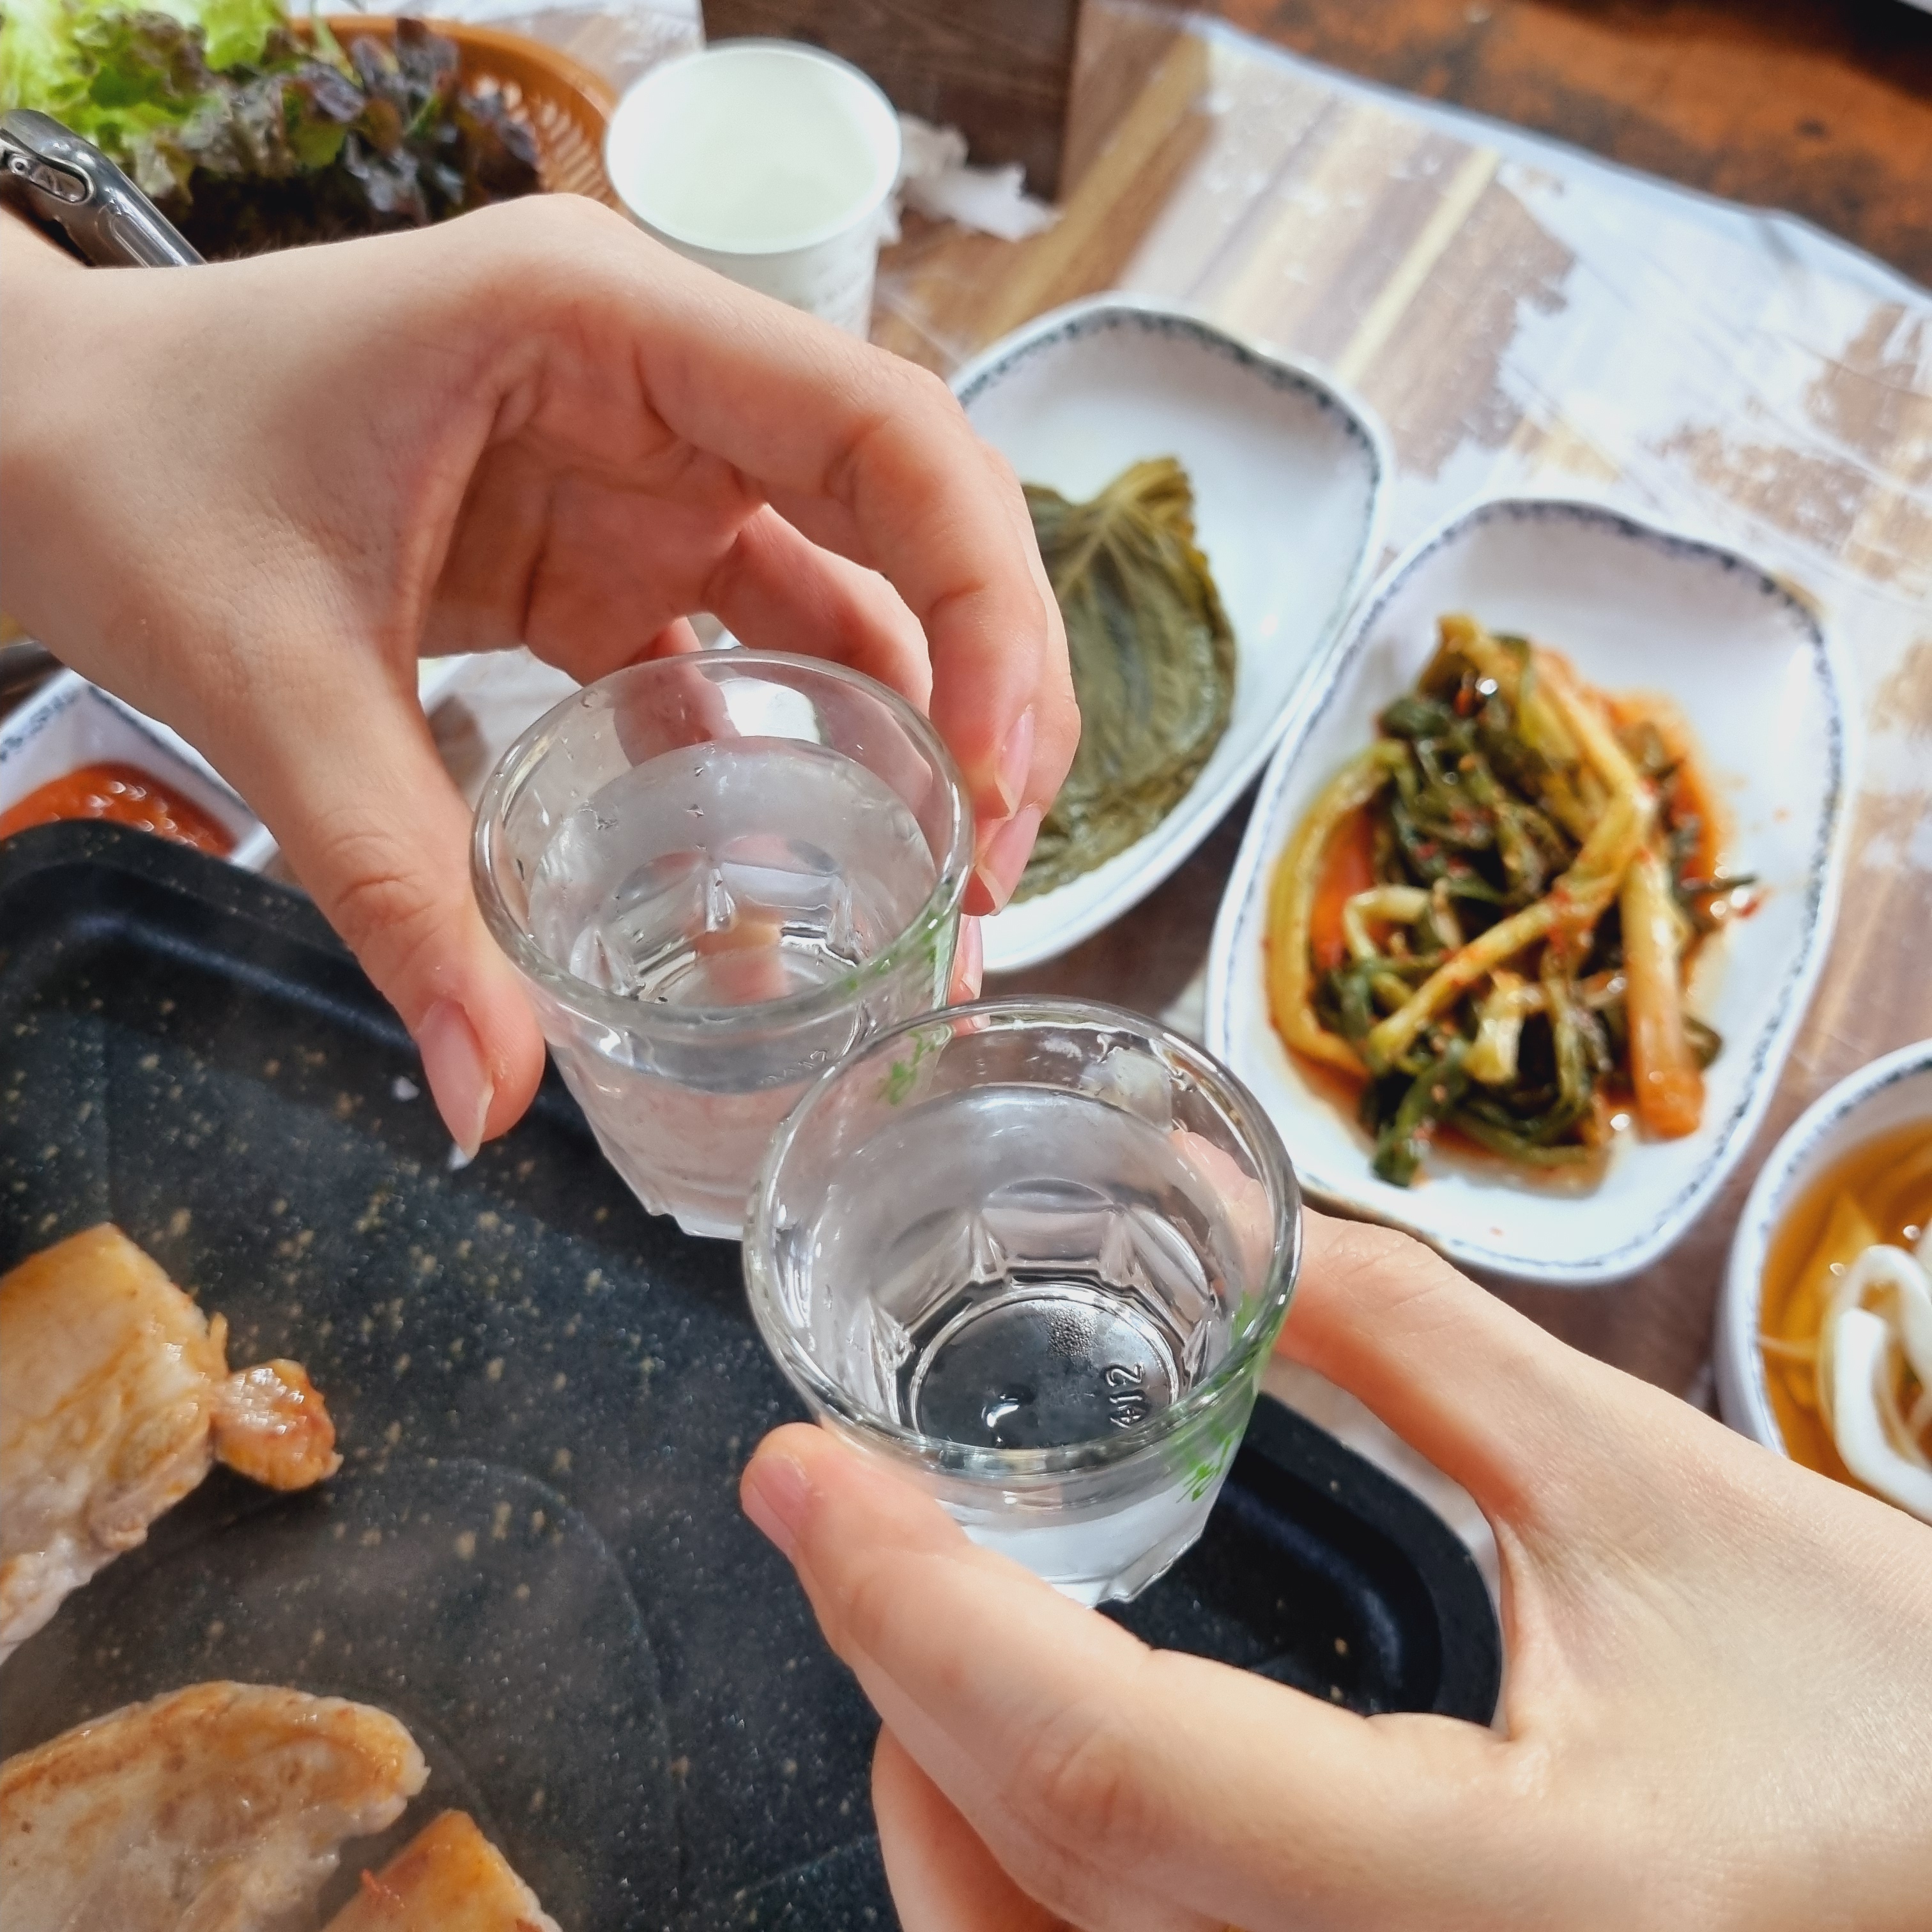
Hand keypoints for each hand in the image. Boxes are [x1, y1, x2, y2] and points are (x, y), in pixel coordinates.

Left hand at [0, 201, 1072, 1150]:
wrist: (41, 446)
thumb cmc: (134, 478)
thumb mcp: (270, 678)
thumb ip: (397, 889)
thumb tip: (487, 1098)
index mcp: (597, 325)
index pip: (878, 428)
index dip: (980, 597)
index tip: (998, 771)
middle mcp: (654, 379)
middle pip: (908, 508)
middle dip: (987, 683)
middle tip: (1001, 866)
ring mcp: (644, 466)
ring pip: (854, 586)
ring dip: (919, 731)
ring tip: (954, 892)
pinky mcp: (615, 554)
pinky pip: (752, 651)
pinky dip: (803, 759)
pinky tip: (826, 875)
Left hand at [740, 1210, 1931, 1930]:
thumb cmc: (1902, 1726)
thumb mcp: (1663, 1501)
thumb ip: (1424, 1355)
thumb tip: (1256, 1254)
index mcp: (1493, 1906)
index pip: (1105, 1771)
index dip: (915, 1607)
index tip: (794, 1476)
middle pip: (1038, 1902)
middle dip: (896, 1695)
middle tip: (839, 1525)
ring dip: (943, 1819)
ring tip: (918, 1630)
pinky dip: (1031, 1894)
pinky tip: (1036, 1777)